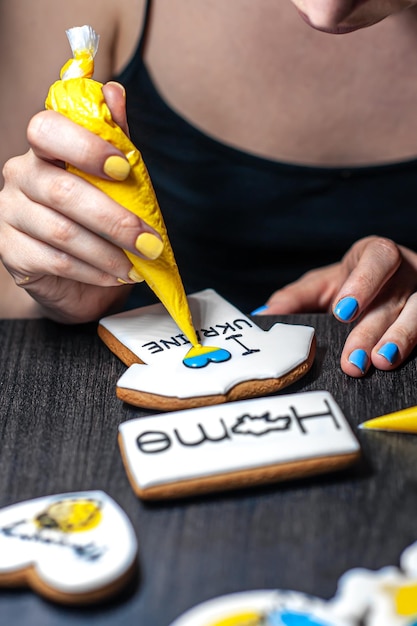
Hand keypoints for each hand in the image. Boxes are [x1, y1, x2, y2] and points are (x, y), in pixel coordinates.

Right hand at [0, 82, 157, 322]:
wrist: (78, 276)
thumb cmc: (96, 220)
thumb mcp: (112, 179)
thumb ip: (113, 140)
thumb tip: (113, 93)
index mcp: (43, 150)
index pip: (47, 130)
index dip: (84, 146)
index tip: (123, 168)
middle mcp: (19, 176)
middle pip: (62, 191)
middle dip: (115, 219)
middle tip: (150, 241)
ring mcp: (9, 215)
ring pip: (62, 232)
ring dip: (109, 252)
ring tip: (138, 264)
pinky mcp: (11, 252)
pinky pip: (57, 261)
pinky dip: (94, 271)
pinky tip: (116, 275)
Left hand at [254, 236, 416, 376]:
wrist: (385, 288)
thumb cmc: (351, 286)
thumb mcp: (322, 286)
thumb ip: (295, 298)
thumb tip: (263, 314)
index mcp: (377, 255)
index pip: (378, 258)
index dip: (363, 284)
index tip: (342, 312)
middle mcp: (407, 273)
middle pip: (395, 298)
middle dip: (372, 330)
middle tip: (353, 361)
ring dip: (401, 341)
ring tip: (381, 362)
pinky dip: (415, 347)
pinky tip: (401, 365)